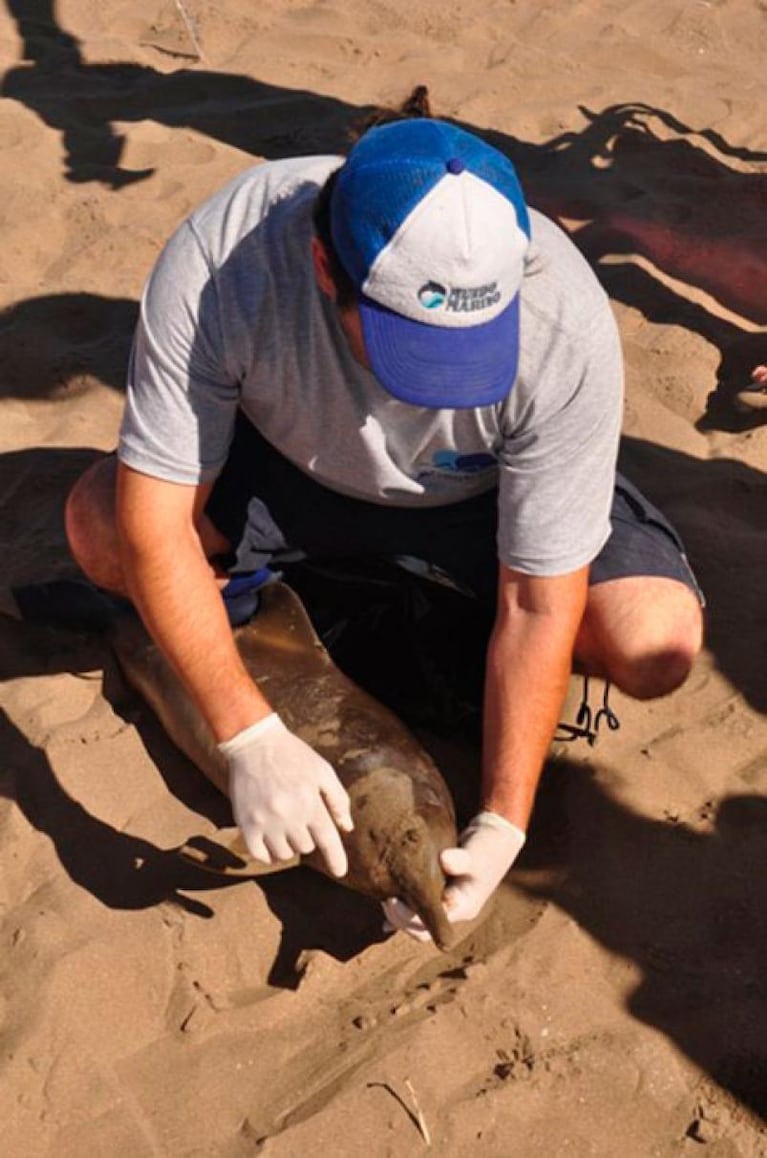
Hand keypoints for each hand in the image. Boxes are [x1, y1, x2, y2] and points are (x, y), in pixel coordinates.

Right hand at [219, 713, 352, 876]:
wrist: (254, 743)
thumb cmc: (293, 755)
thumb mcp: (322, 771)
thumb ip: (338, 800)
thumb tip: (346, 827)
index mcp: (310, 803)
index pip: (328, 840)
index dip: (336, 859)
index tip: (340, 872)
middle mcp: (288, 816)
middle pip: (305, 847)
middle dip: (307, 837)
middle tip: (300, 819)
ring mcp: (265, 822)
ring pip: (283, 854)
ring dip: (288, 845)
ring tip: (285, 827)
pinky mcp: (245, 824)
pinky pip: (259, 854)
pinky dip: (267, 853)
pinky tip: (269, 841)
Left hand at [382, 811, 525, 941]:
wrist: (496, 839)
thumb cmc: (487, 848)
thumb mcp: (476, 854)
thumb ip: (461, 859)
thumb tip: (444, 860)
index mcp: (462, 907)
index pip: (432, 925)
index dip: (409, 917)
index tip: (393, 899)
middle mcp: (453, 910)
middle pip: (421, 929)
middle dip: (400, 919)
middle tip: (386, 900)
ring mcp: (446, 902)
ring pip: (417, 919)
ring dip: (399, 913)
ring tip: (384, 896)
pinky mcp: (439, 890)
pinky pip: (418, 905)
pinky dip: (402, 906)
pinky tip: (385, 902)